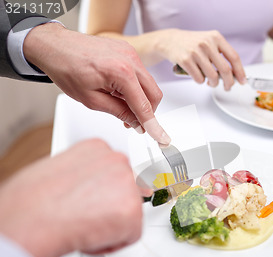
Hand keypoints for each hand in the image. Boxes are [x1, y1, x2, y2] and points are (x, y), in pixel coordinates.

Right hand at [0, 139, 149, 256]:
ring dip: (109, 227)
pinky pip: (131, 236)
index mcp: (97, 148)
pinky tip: (88, 236)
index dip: (101, 194)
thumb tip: (89, 187)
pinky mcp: (133, 210)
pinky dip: (111, 243)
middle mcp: (117, 160)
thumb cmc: (31, 202)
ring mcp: (128, 184)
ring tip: (81, 225)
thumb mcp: (58, 173)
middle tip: (84, 218)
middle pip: (126, 192)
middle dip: (108, 209)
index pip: (115, 172)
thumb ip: (83, 176)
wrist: (28, 219)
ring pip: (129, 214)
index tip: (90, 202)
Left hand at [23, 23, 169, 144]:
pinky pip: (141, 74)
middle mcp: (130, 59)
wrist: (55, 46)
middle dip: (148, 112)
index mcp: (121, 72)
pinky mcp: (128, 51)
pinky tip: (119, 91)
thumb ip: (119, 112)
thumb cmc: (66, 68)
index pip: (144, 106)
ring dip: (140, 99)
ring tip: (120, 104)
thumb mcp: (91, 100)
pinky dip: (135, 87)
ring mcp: (131, 53)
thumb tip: (136, 123)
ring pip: (149, 84)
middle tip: (134, 123)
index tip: (161, 138)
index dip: (153, 125)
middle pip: (154, 94)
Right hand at [149, 29, 245, 90]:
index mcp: (216, 37)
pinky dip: (200, 81)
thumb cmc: (192, 44)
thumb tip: (235, 74)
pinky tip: (198, 76)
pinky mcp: (185, 60)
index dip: (240, 71)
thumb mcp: (209, 41)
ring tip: (211, 82)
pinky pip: (199, 79)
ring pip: (212, 77)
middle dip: (229, 83)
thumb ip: (222, 54)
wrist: (170, 40)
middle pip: (225, 70)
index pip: (234, 57)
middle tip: (228, 87)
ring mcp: (195, 51)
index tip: (243, 81)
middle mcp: (207, 43)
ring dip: (213, 83)